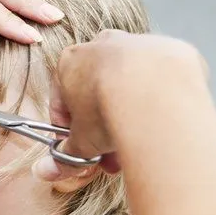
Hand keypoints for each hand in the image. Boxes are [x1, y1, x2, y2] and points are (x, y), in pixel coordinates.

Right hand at [33, 30, 207, 180]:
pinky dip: (158, 99)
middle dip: (103, 127)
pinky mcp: (169, 48)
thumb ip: (65, 155)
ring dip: (130, 113)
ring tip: (140, 144)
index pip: (63, 100)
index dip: (70, 130)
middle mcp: (102, 45)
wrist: (155, 92)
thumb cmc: (108, 109)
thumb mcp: (81, 142)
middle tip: (112, 154)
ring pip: (129, 84)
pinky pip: (159, 79)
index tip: (81, 148)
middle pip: (98, 91)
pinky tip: (161, 123)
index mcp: (70, 61)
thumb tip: (46, 170)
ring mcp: (137, 43)